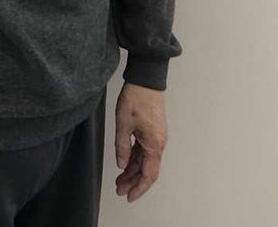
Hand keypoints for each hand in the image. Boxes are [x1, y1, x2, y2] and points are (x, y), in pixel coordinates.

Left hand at [114, 82, 167, 201]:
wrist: (146, 79)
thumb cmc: (136, 98)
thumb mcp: (123, 123)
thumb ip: (122, 146)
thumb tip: (122, 164)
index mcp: (154, 144)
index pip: (148, 174)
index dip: (138, 188)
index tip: (128, 196)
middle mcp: (159, 143)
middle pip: (147, 169)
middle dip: (133, 181)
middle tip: (119, 189)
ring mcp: (156, 137)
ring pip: (145, 160)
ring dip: (133, 170)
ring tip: (119, 179)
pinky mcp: (152, 130)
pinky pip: (144, 150)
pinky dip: (135, 158)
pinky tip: (125, 162)